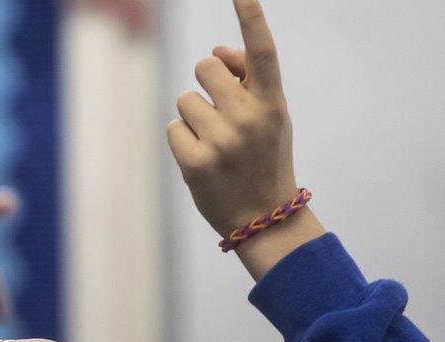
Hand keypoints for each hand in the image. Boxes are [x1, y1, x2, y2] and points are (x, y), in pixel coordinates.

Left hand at [167, 0, 323, 279]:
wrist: (263, 217)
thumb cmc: (263, 156)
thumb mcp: (269, 116)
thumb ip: (246, 80)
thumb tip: (214, 52)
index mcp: (273, 104)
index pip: (262, 53)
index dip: (251, 18)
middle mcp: (249, 119)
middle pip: (203, 67)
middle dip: (205, 83)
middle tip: (219, 113)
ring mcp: (221, 141)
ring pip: (184, 100)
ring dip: (193, 117)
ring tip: (215, 144)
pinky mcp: (195, 162)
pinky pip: (173, 128)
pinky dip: (182, 140)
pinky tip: (202, 160)